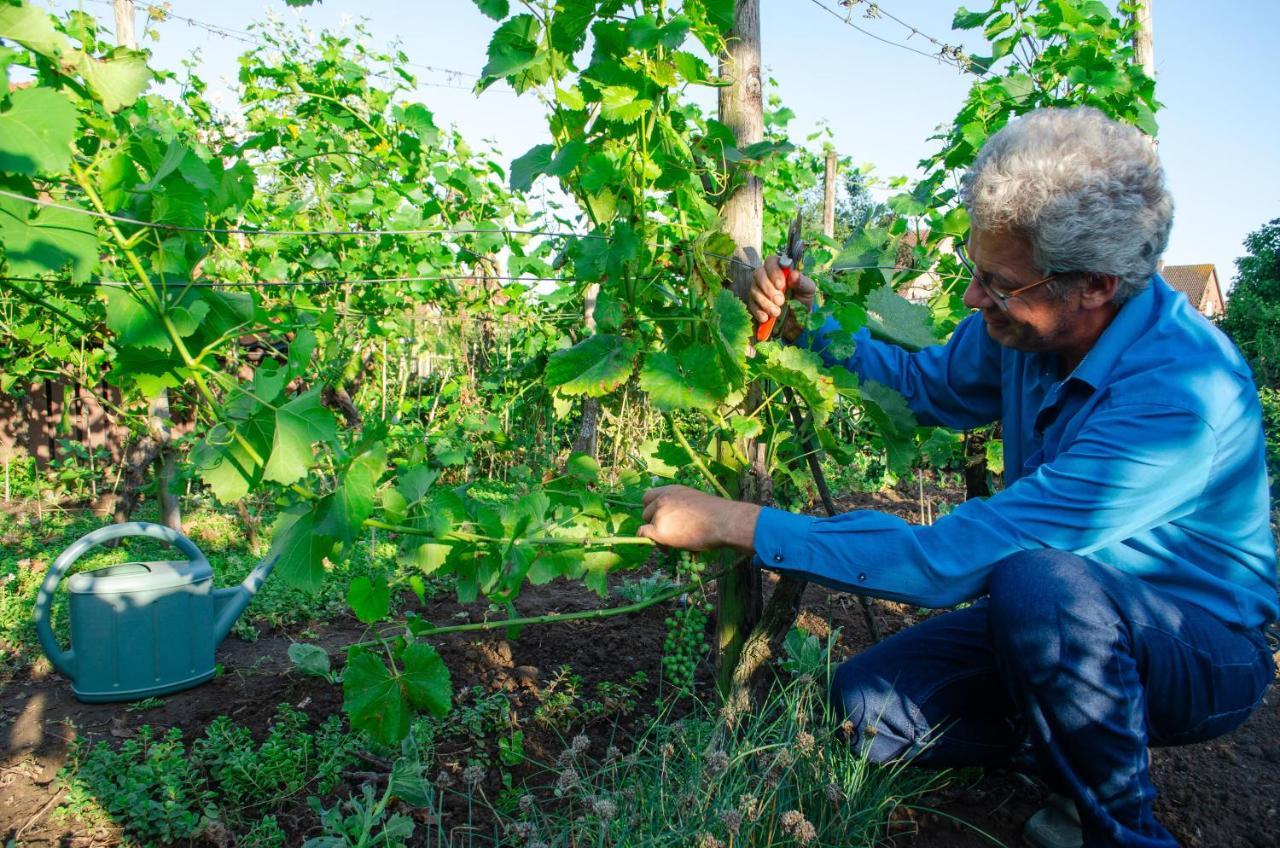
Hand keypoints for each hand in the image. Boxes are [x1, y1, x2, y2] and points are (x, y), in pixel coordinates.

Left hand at [637, 485, 759, 552]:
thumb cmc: (717, 514)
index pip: (648, 497)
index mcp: (671, 490)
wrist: (723, 521)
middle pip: (646, 513)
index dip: (652, 509)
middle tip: (668, 534)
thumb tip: (674, 520)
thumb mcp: (693, 501)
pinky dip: (653, 542)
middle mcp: (662, 499)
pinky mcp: (659, 530)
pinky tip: (666, 548)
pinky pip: (644, 535)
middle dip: (654, 523)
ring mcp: (659, 514)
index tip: (659, 518)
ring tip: (673, 543)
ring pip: (647, 526)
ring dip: (656, 535)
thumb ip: (679, 506)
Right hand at [750, 256, 816, 340]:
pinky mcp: (753, 303)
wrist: (796, 321)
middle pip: (758, 274)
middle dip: (768, 288)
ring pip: (754, 290)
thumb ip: (802, 282)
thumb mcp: (807, 291)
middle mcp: (766, 276)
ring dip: (765, 302)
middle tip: (780, 301)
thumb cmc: (802, 300)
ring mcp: (757, 289)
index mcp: (780, 268)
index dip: (773, 271)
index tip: (780, 285)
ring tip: (777, 313)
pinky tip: (766, 318)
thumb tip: (793, 275)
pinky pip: (751, 304)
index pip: (771, 261)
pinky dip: (758, 311)